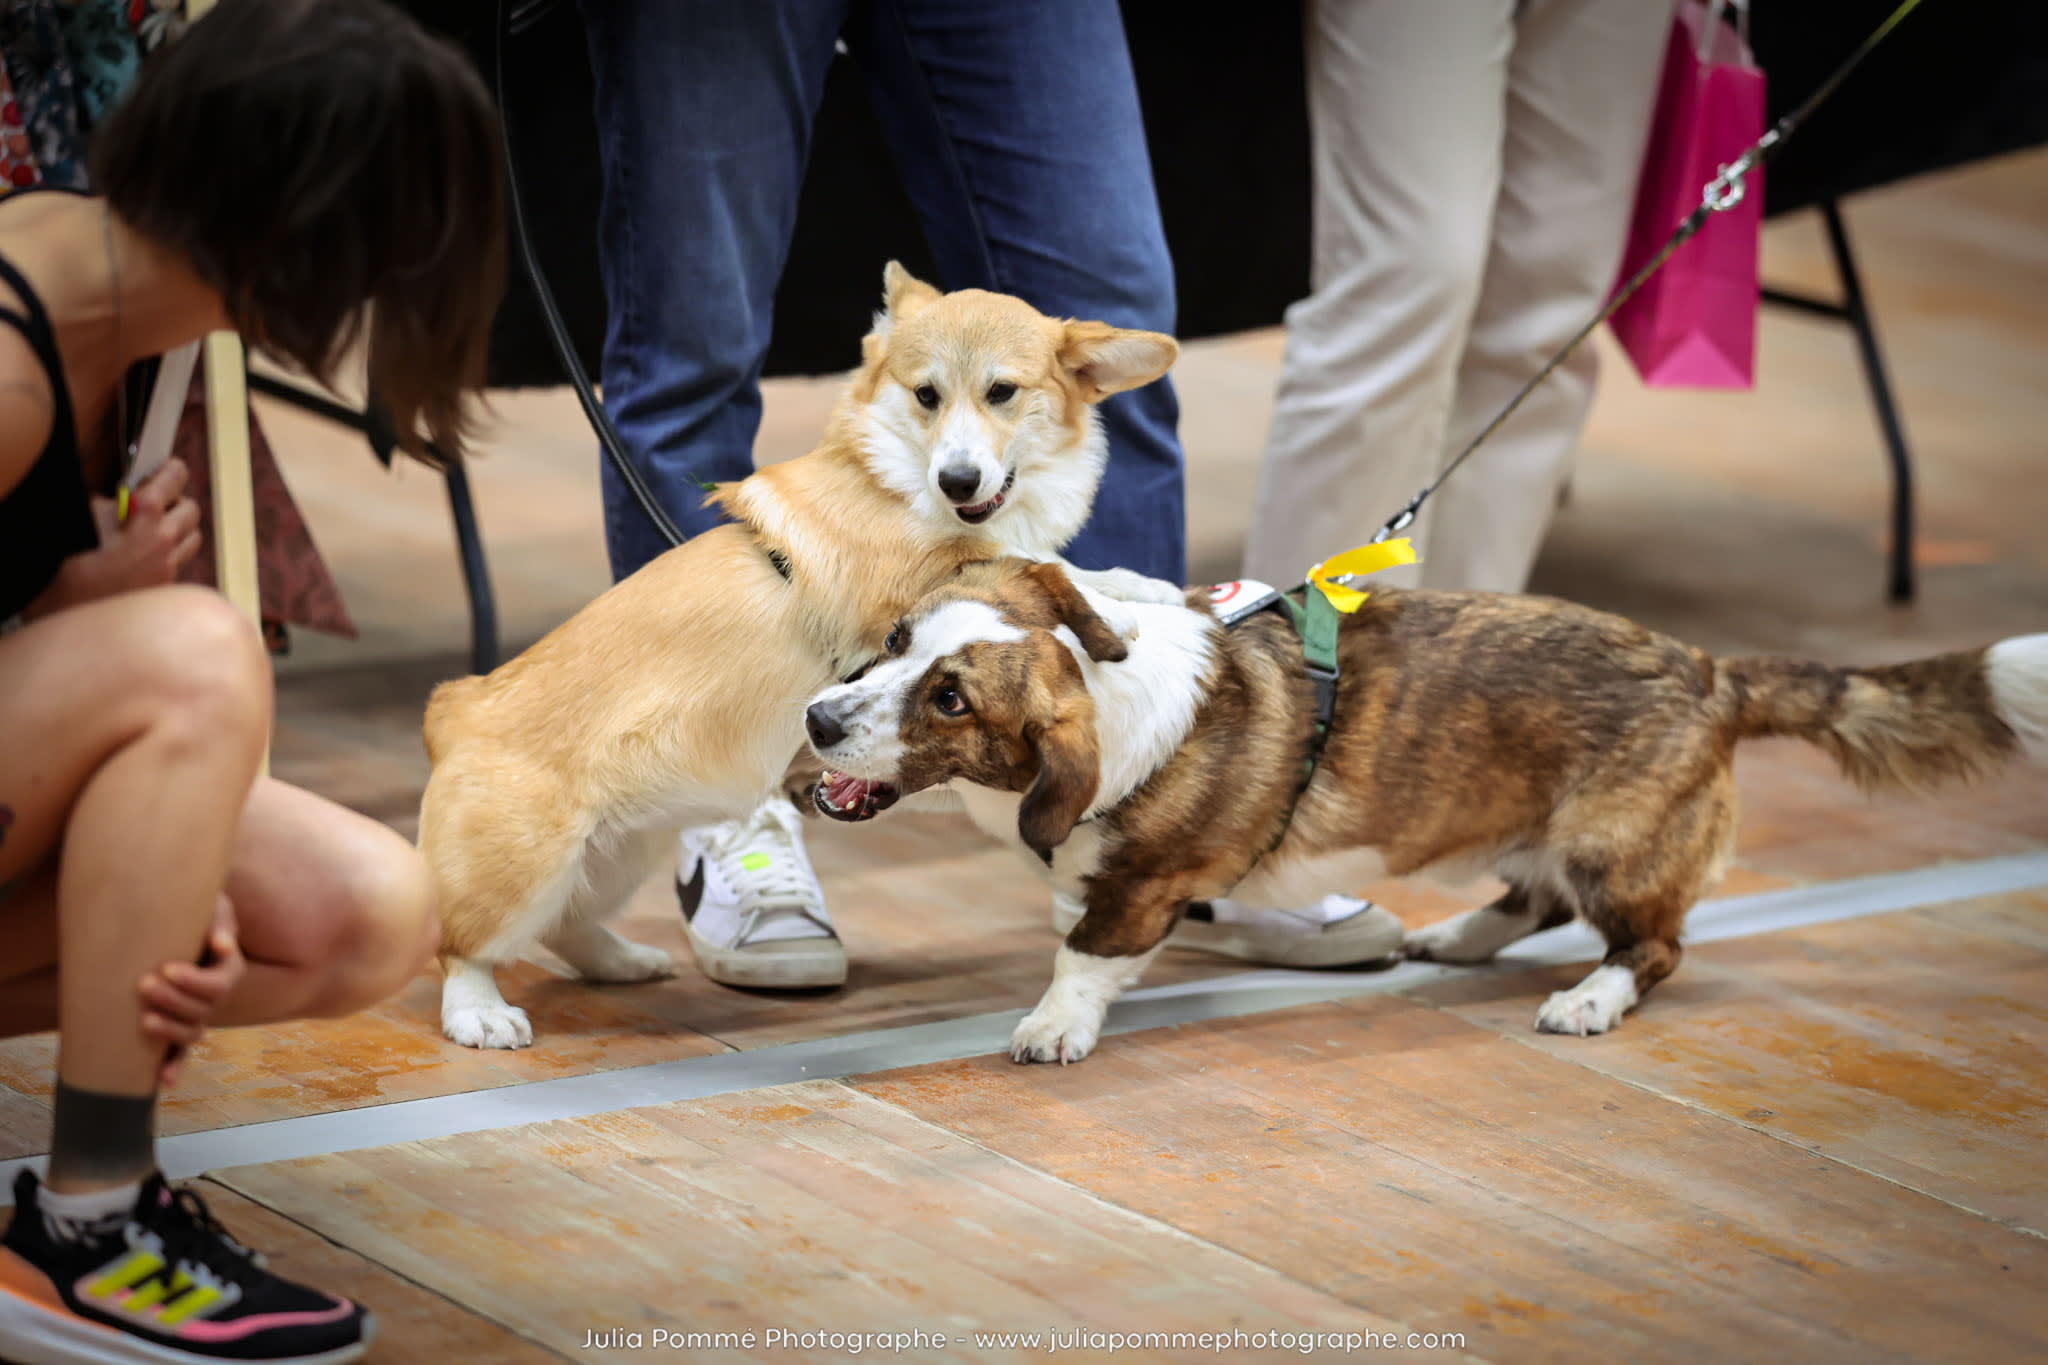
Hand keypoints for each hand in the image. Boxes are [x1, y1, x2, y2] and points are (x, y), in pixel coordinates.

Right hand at [27, 459, 201, 616]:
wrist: (68, 609)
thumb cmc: (72, 562)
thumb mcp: (88, 518)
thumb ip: (113, 503)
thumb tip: (125, 498)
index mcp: (147, 518)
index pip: (173, 479)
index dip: (171, 470)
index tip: (169, 466)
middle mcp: (165, 542)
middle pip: (191, 509)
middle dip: (176, 501)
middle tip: (157, 501)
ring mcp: (169, 567)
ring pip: (192, 536)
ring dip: (179, 527)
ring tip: (155, 527)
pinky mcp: (166, 586)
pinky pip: (181, 560)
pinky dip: (171, 552)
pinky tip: (148, 553)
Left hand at [141, 896, 244, 1089]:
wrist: (168, 915)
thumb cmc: (193, 906)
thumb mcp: (213, 903)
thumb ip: (221, 920)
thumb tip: (222, 946)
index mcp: (229, 968)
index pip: (219, 985)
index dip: (194, 982)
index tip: (167, 968)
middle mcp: (216, 995)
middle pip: (203, 1011)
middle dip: (173, 1001)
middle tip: (143, 984)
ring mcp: (197, 1012)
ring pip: (192, 1034)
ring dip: (170, 1032)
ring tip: (142, 1020)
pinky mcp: (176, 1021)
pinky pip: (181, 1050)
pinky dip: (175, 1066)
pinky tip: (164, 1081)